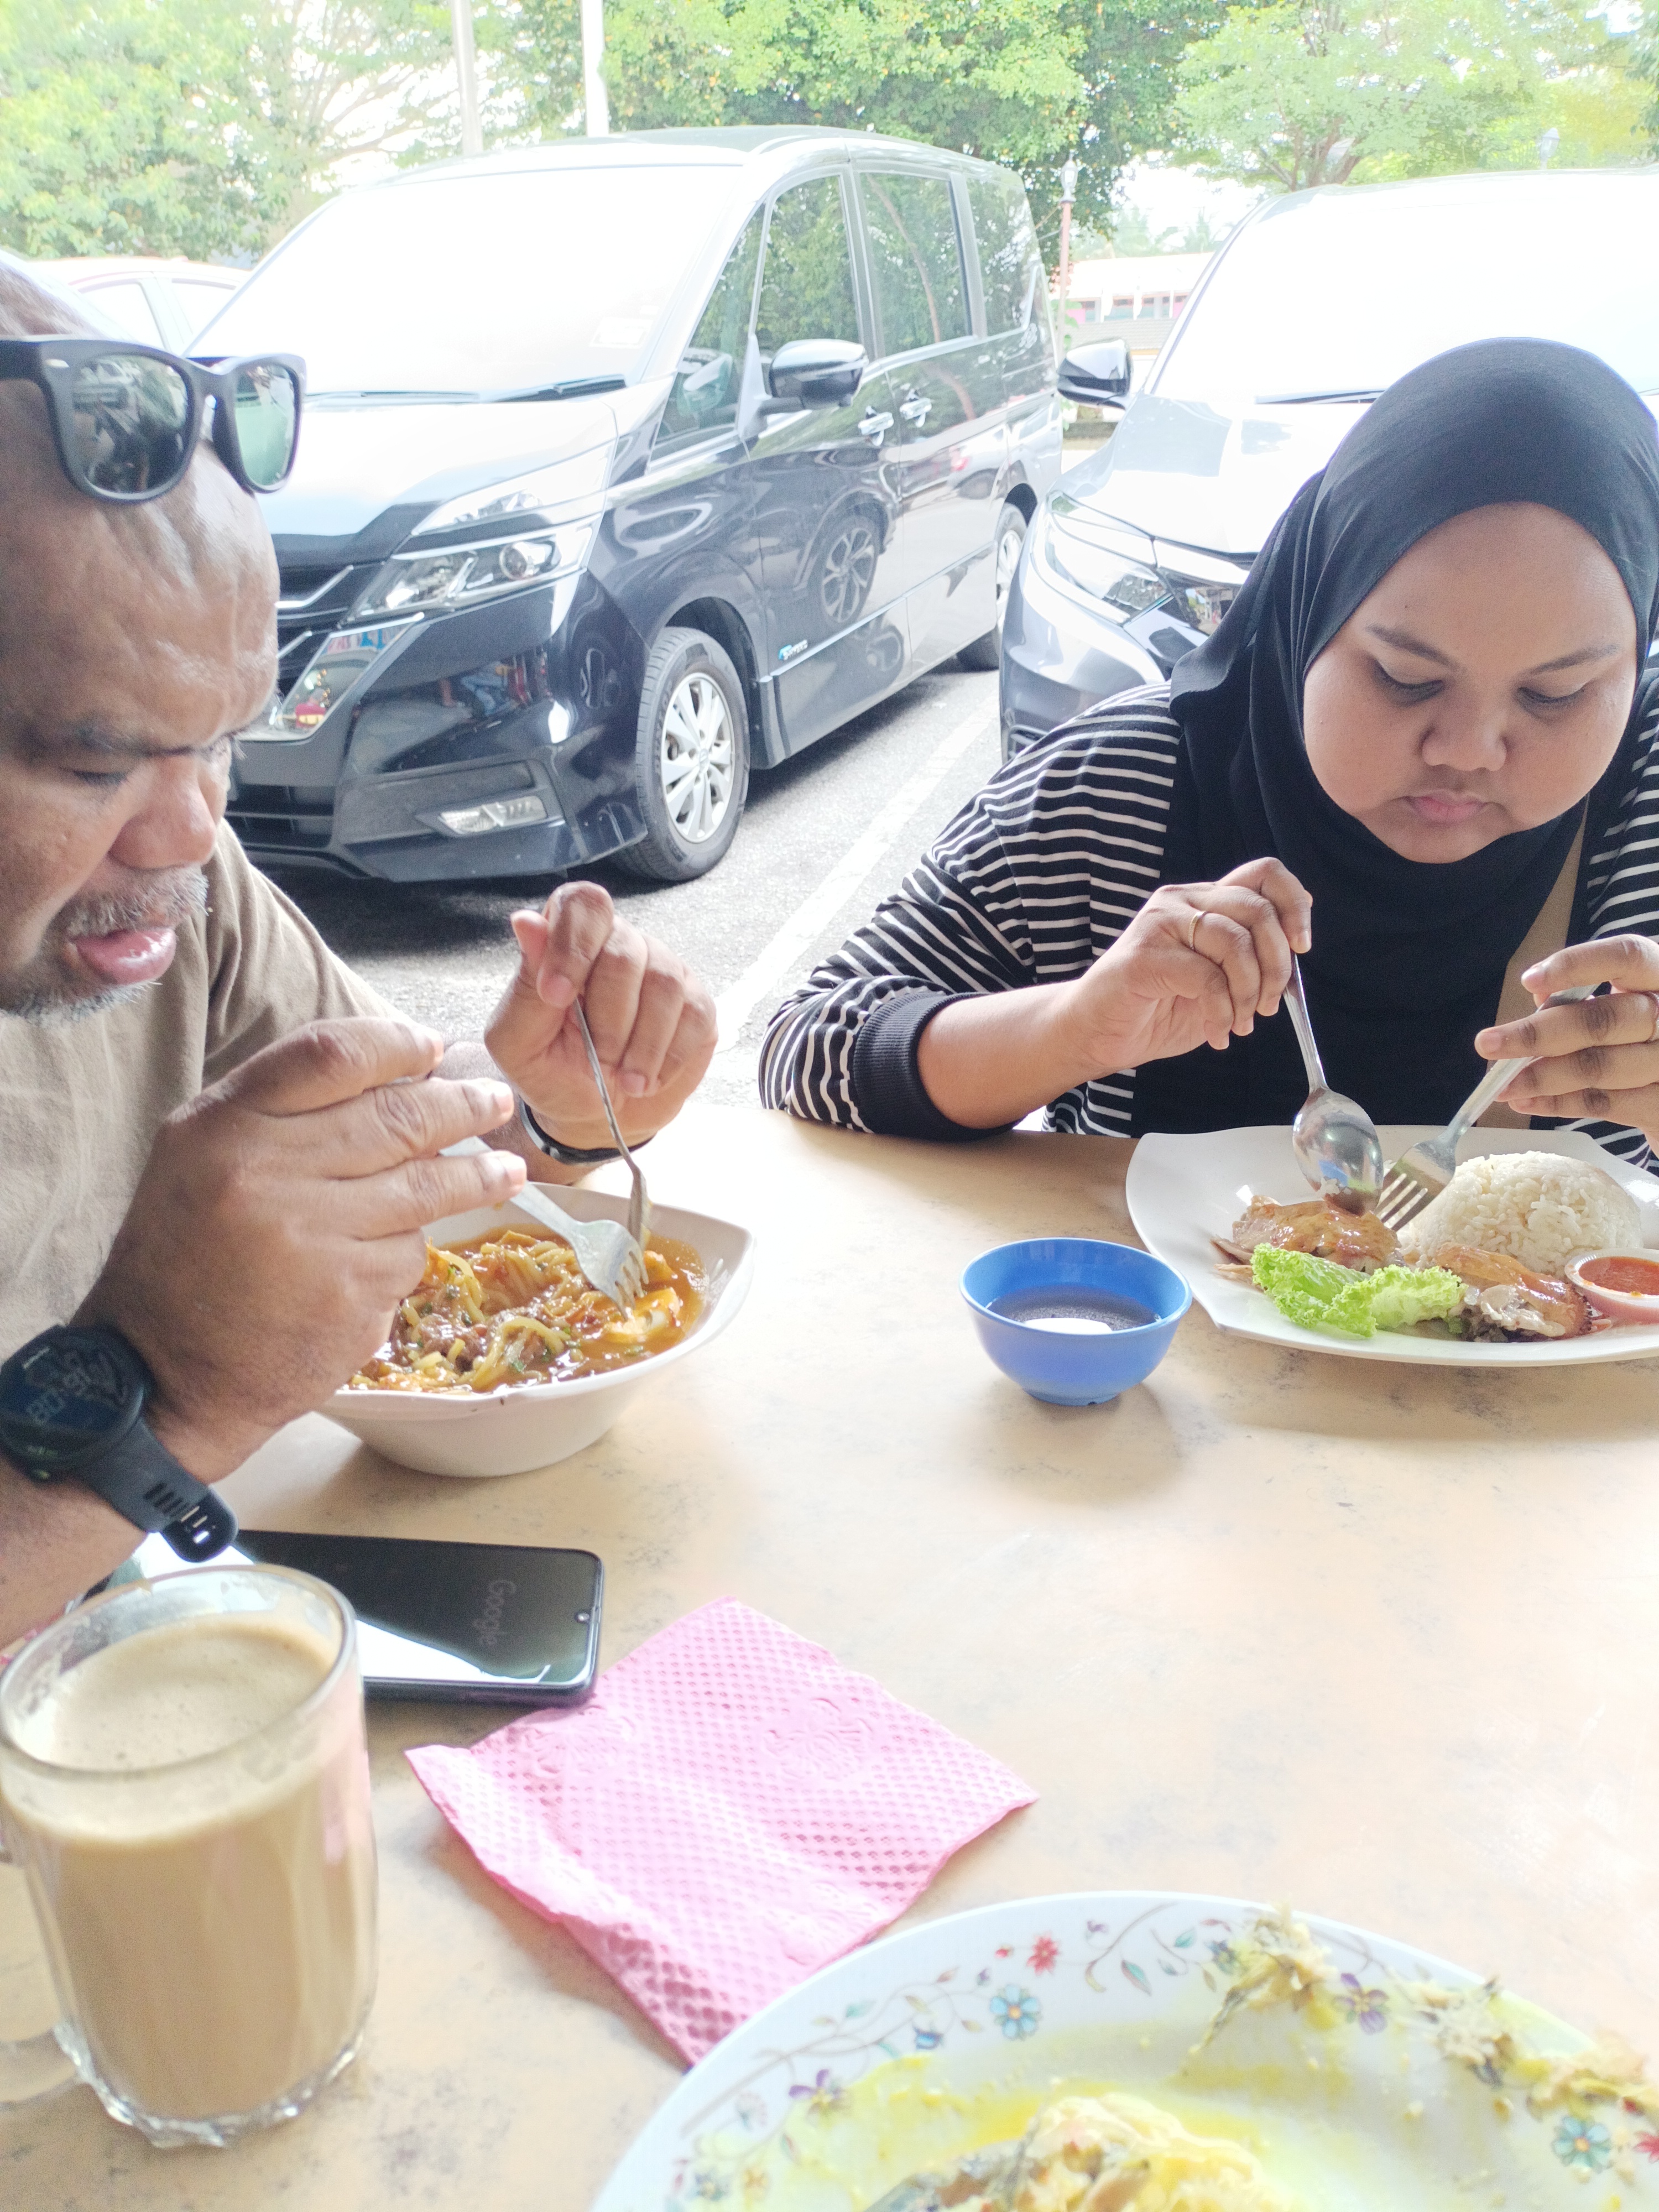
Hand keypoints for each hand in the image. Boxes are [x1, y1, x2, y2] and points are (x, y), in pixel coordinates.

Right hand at [77, 1018, 526, 1478]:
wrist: (163, 1370)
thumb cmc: (188, 1252)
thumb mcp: (201, 1156)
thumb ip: (280, 1108)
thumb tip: (392, 1073)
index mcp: (224, 1127)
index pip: (330, 1055)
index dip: (395, 1044)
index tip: (432, 1047)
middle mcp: (267, 1174)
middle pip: (394, 1118)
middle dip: (460, 1106)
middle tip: (495, 1100)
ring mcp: (312, 1238)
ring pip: (420, 1187)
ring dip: (476, 1174)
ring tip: (506, 1169)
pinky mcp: (347, 1296)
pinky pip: (408, 1252)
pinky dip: (411, 1247)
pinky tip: (402, 1249)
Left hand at [485, 881, 716, 1149]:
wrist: (595, 1116)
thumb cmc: (551, 1072)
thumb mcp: (518, 1042)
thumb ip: (525, 985)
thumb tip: (526, 921)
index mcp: (568, 940)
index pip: (583, 904)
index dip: (573, 943)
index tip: (557, 996)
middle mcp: (620, 943)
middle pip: (625, 951)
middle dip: (608, 1019)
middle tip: (597, 1058)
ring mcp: (663, 969)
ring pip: (664, 984)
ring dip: (641, 1045)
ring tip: (624, 1079)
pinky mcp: (696, 1003)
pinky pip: (694, 1016)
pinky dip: (668, 1058)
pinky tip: (648, 1078)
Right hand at [1055, 858, 1312, 1075]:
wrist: (1098, 1033)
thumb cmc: (1156, 1007)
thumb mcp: (1217, 979)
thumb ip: (1249, 958)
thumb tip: (1295, 951)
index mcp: (1203, 901)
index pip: (1264, 873)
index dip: (1295, 905)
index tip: (1302, 946)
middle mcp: (1182, 901)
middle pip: (1257, 909)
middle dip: (1277, 964)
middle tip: (1266, 1005)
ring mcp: (1160, 923)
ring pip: (1235, 943)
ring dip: (1248, 993)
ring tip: (1239, 1023)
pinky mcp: (1144, 955)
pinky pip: (1206, 978)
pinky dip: (1221, 1013)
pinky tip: (1215, 1033)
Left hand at [1477, 935, 1658, 1137]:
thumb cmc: (1642, 1037)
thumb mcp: (1624, 1005)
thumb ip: (1585, 999)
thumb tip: (1538, 998)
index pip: (1627, 957)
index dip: (1577, 965)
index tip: (1527, 980)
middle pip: (1603, 1020)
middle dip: (1537, 1035)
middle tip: (1487, 1044)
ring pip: (1599, 1067)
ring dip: (1541, 1076)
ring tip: (1502, 1085)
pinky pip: (1604, 1104)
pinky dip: (1558, 1103)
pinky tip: (1527, 1102)